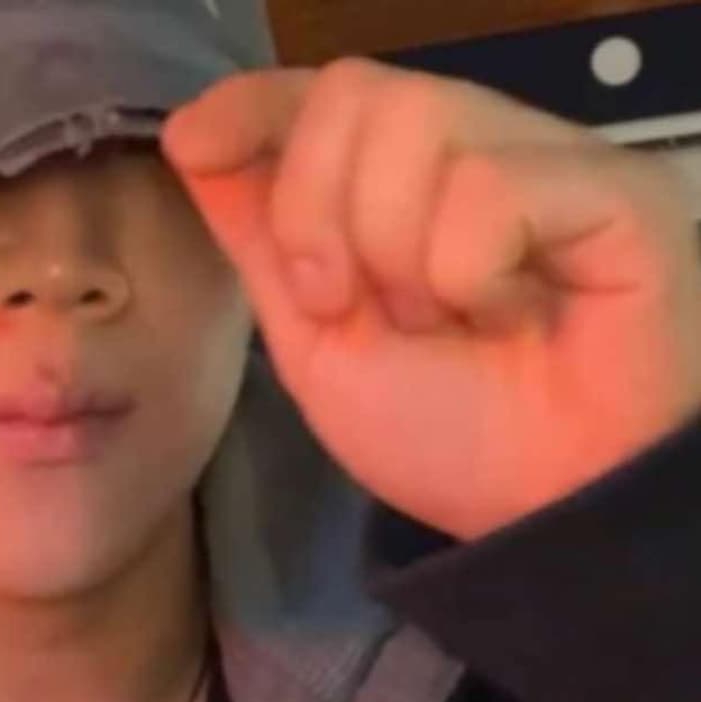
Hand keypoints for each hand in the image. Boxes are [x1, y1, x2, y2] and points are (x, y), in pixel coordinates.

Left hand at [160, 58, 700, 540]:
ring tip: (442, 325)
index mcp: (402, 184)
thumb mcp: (315, 344)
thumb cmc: (438, 435)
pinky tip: (506, 317)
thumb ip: (263, 242)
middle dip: (315, 215)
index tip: (192, 143)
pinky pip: (488, 187)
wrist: (537, 508)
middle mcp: (473, 150)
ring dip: (395, 255)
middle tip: (349, 307)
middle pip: (353, 95)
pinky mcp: (609, 186)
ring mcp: (544, 158)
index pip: (322, 94)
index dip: (252, 105)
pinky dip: (469, 272)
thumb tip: (192, 140)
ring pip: (414, 122)